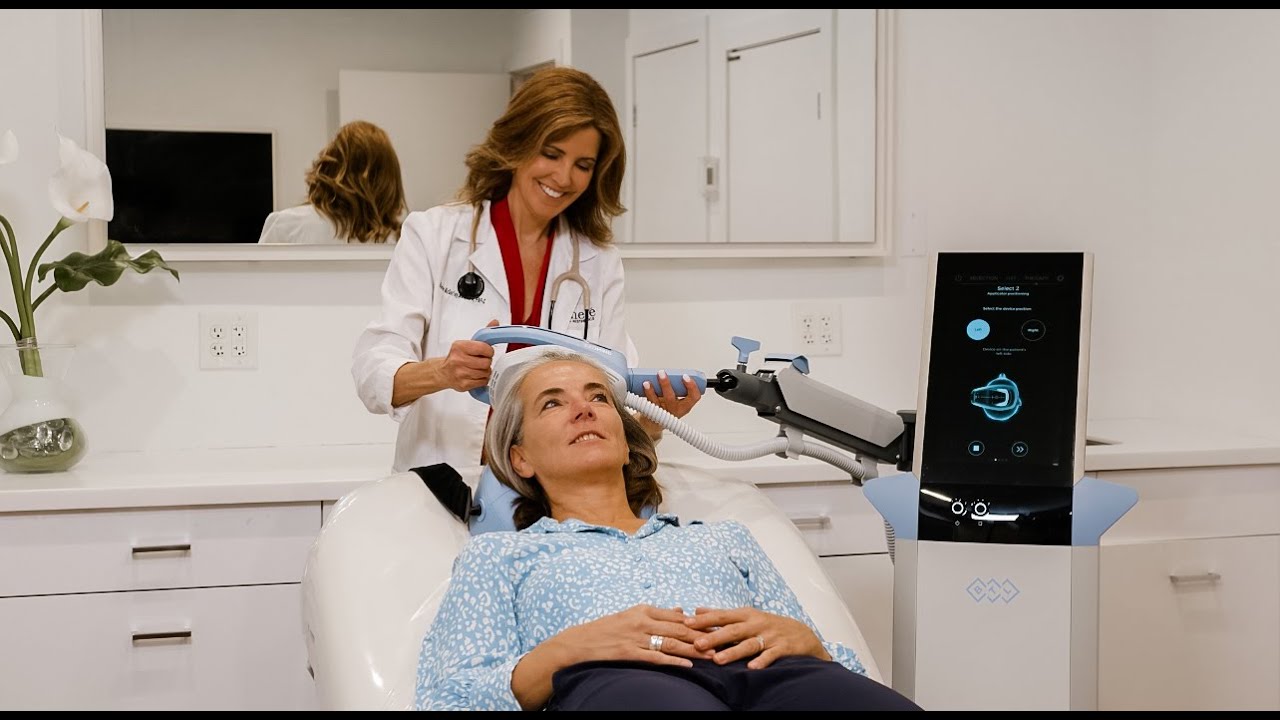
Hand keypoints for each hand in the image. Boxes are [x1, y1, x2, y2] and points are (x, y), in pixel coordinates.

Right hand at [438, 320, 498, 391]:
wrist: (443, 372)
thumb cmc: (457, 357)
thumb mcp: (467, 343)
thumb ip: (483, 334)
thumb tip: (495, 322)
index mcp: (459, 346)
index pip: (484, 348)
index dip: (489, 351)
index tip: (486, 352)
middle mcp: (458, 360)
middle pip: (486, 362)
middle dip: (487, 362)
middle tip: (482, 361)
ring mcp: (460, 373)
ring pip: (486, 373)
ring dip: (485, 371)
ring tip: (478, 368)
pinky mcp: (463, 385)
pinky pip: (483, 382)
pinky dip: (482, 379)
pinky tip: (476, 375)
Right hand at [554, 604, 713, 667]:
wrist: (580, 642)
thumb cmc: (607, 629)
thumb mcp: (632, 615)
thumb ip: (657, 614)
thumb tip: (680, 609)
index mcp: (644, 610)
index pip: (678, 616)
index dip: (699, 622)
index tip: (718, 627)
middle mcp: (642, 621)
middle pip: (679, 628)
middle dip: (702, 636)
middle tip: (722, 642)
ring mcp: (636, 637)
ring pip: (671, 642)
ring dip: (693, 649)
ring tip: (711, 655)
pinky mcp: (629, 652)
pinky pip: (655, 656)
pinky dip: (673, 660)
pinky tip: (687, 664)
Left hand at [642, 370, 702, 419]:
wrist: (655, 421)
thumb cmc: (668, 406)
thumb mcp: (678, 397)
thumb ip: (678, 386)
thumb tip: (672, 370)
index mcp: (685, 406)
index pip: (694, 397)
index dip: (692, 387)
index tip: (685, 376)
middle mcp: (675, 410)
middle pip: (671, 398)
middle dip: (666, 385)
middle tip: (662, 373)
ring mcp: (662, 412)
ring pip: (657, 402)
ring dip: (652, 391)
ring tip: (647, 382)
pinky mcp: (652, 413)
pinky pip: (648, 404)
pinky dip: (646, 394)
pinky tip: (644, 386)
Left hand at [684, 607, 829, 668]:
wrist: (802, 634)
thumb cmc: (769, 625)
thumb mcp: (746, 616)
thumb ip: (721, 614)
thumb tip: (697, 609)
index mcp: (746, 615)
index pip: (722, 616)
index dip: (705, 619)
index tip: (687, 622)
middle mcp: (757, 623)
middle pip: (733, 630)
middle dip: (714, 637)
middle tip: (697, 643)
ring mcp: (770, 636)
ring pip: (749, 644)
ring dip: (733, 652)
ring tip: (718, 660)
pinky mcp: (782, 648)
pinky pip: (770, 655)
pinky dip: (761, 661)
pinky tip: (751, 668)